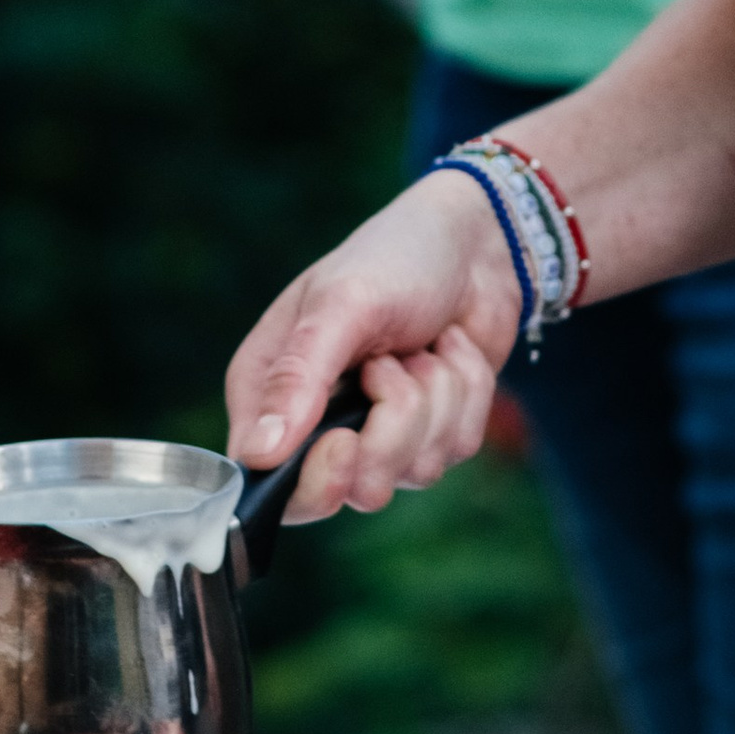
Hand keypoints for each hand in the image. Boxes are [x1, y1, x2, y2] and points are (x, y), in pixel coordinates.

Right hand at [226, 178, 528, 525]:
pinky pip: (456, 450)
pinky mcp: (432, 433)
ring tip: (423, 347)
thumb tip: (257, 454)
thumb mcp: (340, 304)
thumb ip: (296, 378)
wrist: (477, 242)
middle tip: (393, 369)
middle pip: (350, 491)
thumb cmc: (395, 257)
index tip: (347, 438)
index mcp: (271, 390)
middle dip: (391, 431)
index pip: (271, 481)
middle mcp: (317, 422)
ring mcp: (379, 432)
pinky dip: (466, 395)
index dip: (316, 480)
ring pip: (413, 472)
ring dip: (435, 399)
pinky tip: (451, 350)